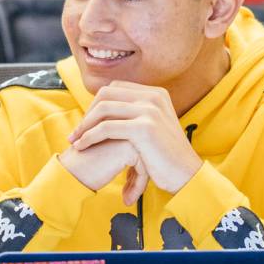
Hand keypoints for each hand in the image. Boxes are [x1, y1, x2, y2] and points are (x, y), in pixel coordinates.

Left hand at [68, 83, 202, 197]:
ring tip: (75, 141)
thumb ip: (136, 117)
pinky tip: (83, 146)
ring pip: (103, 109)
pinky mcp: (144, 128)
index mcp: (156, 94)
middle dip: (87, 113)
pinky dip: (89, 136)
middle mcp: (153, 97)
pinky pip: (106, 127)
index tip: (86, 123)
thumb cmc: (168, 158)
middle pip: (106, 94)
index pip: (115, 88)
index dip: (96, 104)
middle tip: (76, 133)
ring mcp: (149, 111)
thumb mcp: (155, 128)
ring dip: (84, 125)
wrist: (187, 175)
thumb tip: (109, 115)